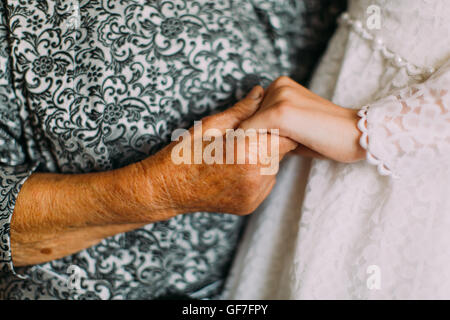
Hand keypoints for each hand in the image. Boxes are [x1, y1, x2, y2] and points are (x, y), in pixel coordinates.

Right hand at [138, 86, 297, 215]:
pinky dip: (257, 173)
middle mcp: (255, 176)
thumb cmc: (184, 153)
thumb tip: (261, 92)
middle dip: (269, 139)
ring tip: (236, 154)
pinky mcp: (251, 204)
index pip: (283, 132)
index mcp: (246, 151)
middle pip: (281, 150)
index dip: (274, 123)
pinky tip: (235, 169)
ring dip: (263, 157)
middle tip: (244, 136)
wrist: (167, 189)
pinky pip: (265, 182)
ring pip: (274, 166)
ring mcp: (254, 194)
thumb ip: (242, 110)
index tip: (262, 119)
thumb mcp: (211, 125)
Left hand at [240, 77, 365, 162]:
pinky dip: (250, 147)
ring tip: (283, 151)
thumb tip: (247, 139)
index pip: (250, 113)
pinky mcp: (280, 112)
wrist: (356, 135)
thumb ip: (272, 128)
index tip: (252, 150)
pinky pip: (249, 132)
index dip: (250, 134)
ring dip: (255, 144)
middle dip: (253, 139)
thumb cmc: (327, 137)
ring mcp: (278, 97)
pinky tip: (267, 155)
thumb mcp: (294, 128)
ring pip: (246, 128)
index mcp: (281, 85)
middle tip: (275, 153)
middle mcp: (278, 85)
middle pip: (246, 120)